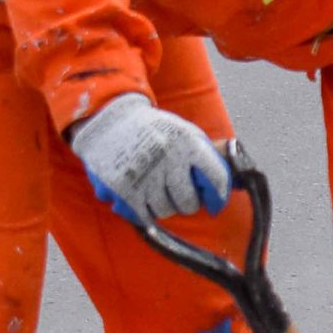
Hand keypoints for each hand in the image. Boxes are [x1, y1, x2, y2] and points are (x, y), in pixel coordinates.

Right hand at [69, 92, 230, 222]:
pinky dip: (142, 210)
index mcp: (188, 143)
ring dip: (162, 206)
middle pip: (187, 203)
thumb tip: (222, 186)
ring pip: (163, 211)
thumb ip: (204, 155)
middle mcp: (169, 159)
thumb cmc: (153, 128)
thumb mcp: (184, 131)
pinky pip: (141, 215)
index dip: (218, 196)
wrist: (110, 117)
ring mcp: (145, 175)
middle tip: (180, 196)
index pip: (215, 178)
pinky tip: (140, 196)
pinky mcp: (122, 188)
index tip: (215, 205)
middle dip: (186, 204)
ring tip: (155, 189)